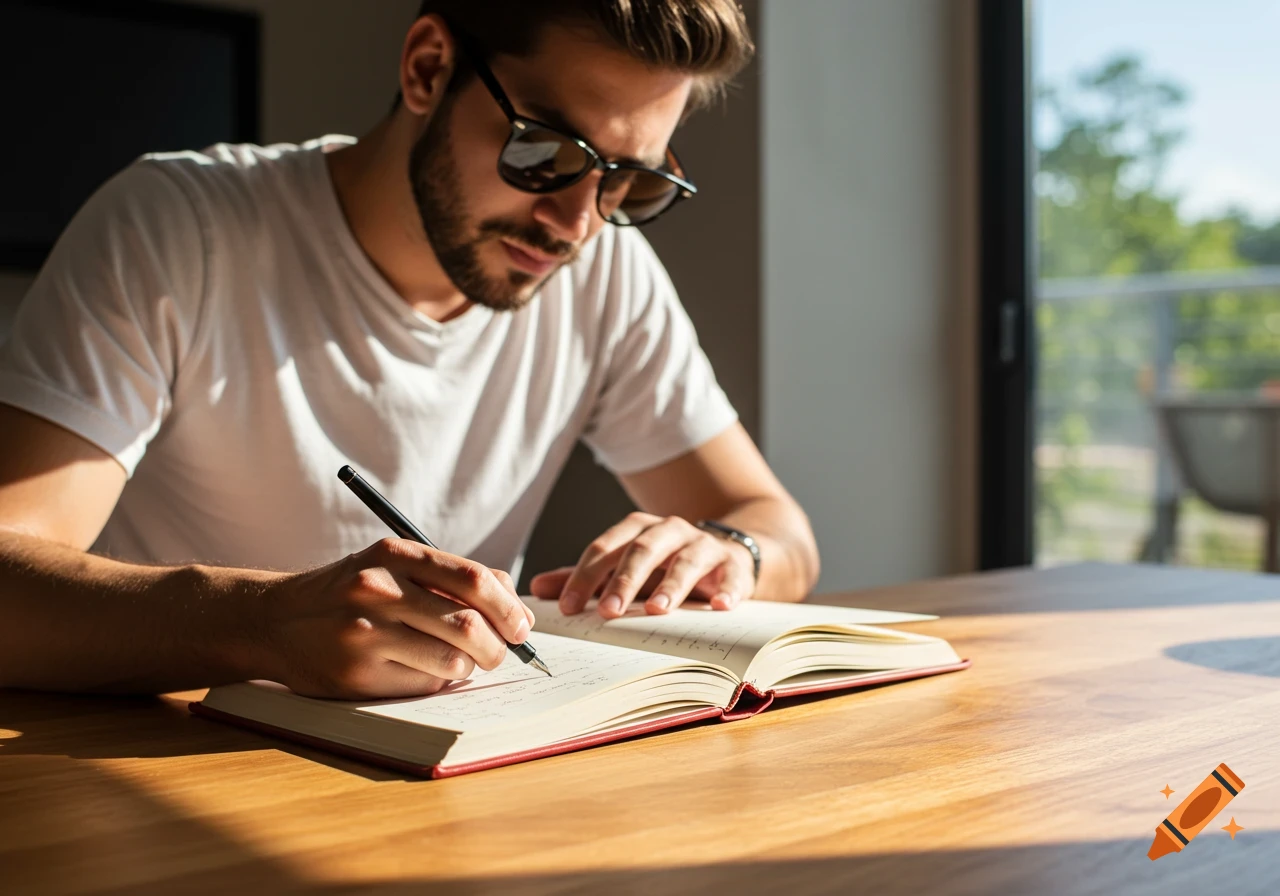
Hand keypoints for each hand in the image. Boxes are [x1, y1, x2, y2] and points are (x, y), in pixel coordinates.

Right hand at [255, 538, 534, 699]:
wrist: (274, 620)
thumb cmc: (349, 593)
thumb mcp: (393, 565)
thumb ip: (452, 578)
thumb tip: (519, 610)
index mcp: (394, 554)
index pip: (474, 579)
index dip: (510, 608)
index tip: (522, 627)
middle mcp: (379, 589)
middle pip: (469, 624)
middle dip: (498, 646)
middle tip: (501, 654)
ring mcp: (364, 633)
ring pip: (451, 660)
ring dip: (468, 667)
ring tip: (460, 663)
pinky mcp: (355, 674)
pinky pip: (422, 684)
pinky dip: (436, 681)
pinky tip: (421, 670)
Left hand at [529, 512, 755, 617]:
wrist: (723, 556)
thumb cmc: (664, 566)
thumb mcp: (623, 569)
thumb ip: (584, 578)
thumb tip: (536, 588)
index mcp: (636, 530)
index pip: (604, 549)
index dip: (583, 577)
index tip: (567, 607)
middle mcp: (668, 531)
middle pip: (642, 551)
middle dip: (623, 581)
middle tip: (607, 611)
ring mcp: (702, 545)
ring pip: (685, 560)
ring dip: (671, 585)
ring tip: (657, 610)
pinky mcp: (733, 563)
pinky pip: (732, 575)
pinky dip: (727, 589)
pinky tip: (720, 606)